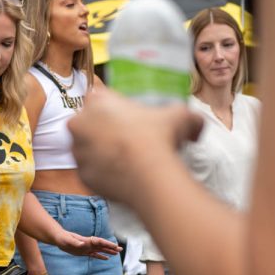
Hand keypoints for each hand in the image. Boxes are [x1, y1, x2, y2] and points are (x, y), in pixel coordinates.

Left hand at [54, 229, 121, 259]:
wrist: (59, 239)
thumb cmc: (64, 238)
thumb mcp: (69, 241)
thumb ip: (76, 243)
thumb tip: (83, 244)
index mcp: (87, 241)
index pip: (100, 242)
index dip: (108, 244)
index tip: (115, 246)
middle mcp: (89, 244)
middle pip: (102, 246)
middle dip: (111, 247)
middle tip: (120, 249)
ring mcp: (87, 248)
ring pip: (100, 250)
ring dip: (108, 252)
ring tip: (117, 254)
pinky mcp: (84, 252)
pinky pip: (94, 255)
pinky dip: (101, 256)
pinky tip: (107, 258)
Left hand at [68, 88, 202, 204]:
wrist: (150, 177)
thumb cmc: (160, 139)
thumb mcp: (181, 116)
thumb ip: (187, 117)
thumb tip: (196, 126)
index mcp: (97, 102)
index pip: (98, 97)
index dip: (113, 106)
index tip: (125, 116)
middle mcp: (80, 124)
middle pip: (89, 123)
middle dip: (103, 129)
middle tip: (127, 138)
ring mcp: (78, 151)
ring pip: (87, 148)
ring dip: (101, 151)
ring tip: (126, 158)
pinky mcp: (82, 175)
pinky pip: (91, 171)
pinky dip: (103, 173)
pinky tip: (122, 174)